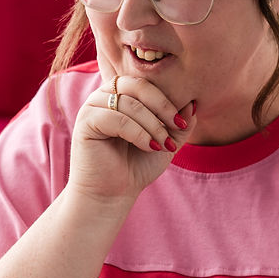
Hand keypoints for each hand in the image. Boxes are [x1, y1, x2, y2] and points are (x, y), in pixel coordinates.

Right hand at [66, 72, 195, 204]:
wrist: (112, 194)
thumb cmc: (136, 166)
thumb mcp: (166, 142)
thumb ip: (179, 123)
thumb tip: (193, 103)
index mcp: (121, 94)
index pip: (147, 83)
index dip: (167, 100)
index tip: (182, 124)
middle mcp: (104, 96)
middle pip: (138, 86)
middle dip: (162, 107)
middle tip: (177, 127)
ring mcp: (92, 107)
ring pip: (129, 104)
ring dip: (152, 125)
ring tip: (163, 145)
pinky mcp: (85, 122)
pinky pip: (116, 119)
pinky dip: (138, 133)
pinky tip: (148, 147)